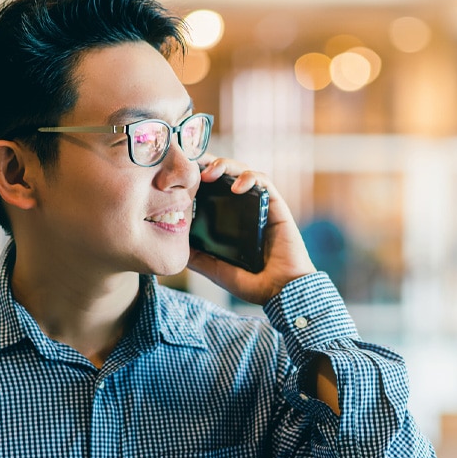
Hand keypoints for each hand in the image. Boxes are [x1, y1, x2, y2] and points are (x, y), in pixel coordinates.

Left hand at [188, 156, 316, 305]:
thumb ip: (198, 258)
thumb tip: (176, 247)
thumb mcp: (216, 270)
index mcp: (230, 221)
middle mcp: (244, 210)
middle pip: (226, 176)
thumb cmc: (252, 284)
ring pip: (244, 172)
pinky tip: (237, 187)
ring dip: (227, 166)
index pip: (213, 190)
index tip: (181, 174)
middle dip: (209, 165)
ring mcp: (260, 206)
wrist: (280, 292)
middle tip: (192, 166)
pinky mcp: (276, 206)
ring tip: (210, 173)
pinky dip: (250, 178)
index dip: (198, 178)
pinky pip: (264, 183)